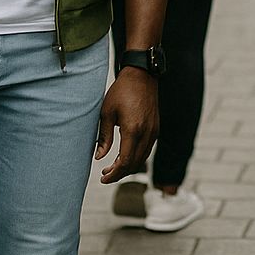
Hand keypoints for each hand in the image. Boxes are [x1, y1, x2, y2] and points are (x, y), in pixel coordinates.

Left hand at [95, 68, 158, 183]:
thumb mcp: (106, 113)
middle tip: (105, 175)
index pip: (126, 162)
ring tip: (113, 167)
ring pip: (143, 158)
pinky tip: (125, 156)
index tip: (103, 178)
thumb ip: (104, 137)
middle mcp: (147, 133)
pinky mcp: (156, 128)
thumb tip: (99, 157)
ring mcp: (154, 131)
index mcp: (133, 130)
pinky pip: (147, 149)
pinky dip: (136, 157)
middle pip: (135, 164)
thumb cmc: (121, 92)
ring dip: (128, 166)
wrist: (141, 76)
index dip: (114, 174)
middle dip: (120, 173)